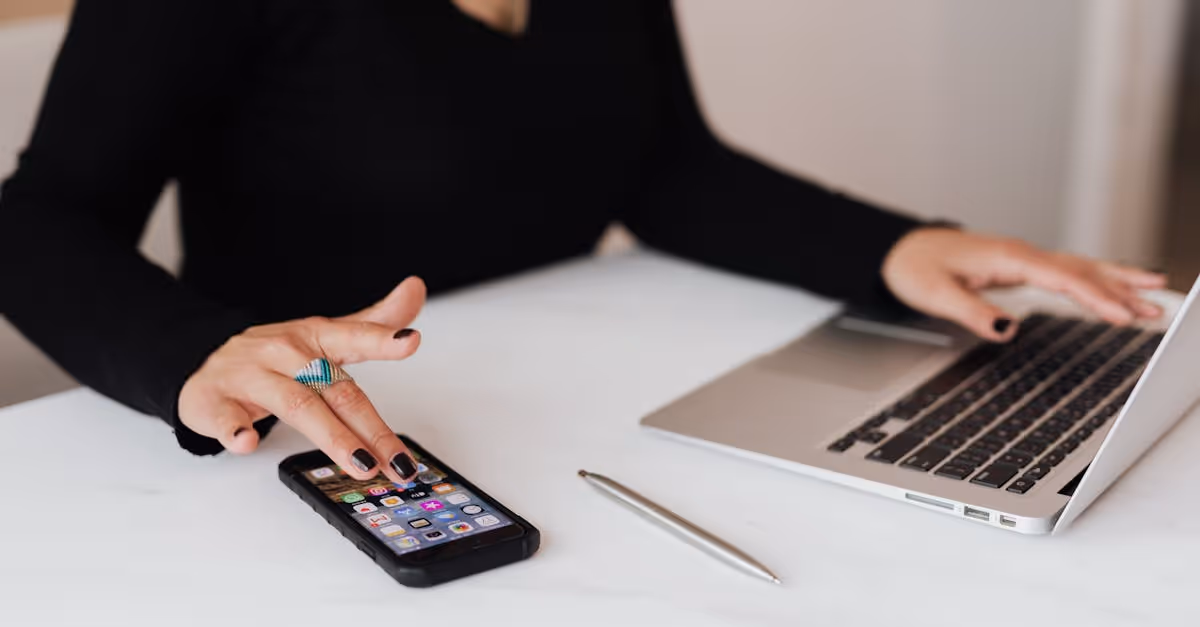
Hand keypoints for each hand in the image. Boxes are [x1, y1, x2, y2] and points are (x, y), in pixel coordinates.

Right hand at [179, 277, 426, 482]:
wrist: (201, 360)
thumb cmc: (273, 356)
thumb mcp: (324, 335)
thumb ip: (372, 323)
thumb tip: (415, 290)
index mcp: (314, 338)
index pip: (353, 337)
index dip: (383, 339)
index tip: (410, 341)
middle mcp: (285, 354)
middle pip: (335, 390)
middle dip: (371, 428)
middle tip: (399, 461)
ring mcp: (250, 377)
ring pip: (296, 405)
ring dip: (331, 437)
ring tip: (361, 463)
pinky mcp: (214, 402)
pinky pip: (226, 417)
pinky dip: (235, 430)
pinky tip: (247, 442)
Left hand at [882, 228, 1165, 341]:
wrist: (900, 250)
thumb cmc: (915, 268)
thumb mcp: (936, 295)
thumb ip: (972, 312)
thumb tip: (1007, 329)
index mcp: (1008, 257)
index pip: (1062, 278)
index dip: (1095, 297)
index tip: (1122, 315)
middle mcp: (1021, 254)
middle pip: (1081, 271)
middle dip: (1121, 290)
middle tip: (1157, 309)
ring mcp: (1023, 259)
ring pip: (1079, 268)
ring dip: (1117, 282)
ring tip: (1155, 294)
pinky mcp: (1021, 267)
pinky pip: (1067, 271)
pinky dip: (1096, 278)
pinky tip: (1116, 285)